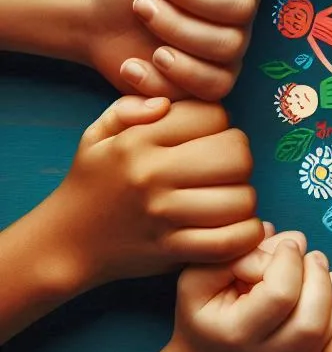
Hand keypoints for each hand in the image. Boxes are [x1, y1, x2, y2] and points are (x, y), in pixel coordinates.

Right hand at [44, 97, 261, 287]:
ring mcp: (164, 215)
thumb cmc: (92, 182)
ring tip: (227, 198)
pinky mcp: (173, 249)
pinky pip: (229, 240)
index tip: (209, 136)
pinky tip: (239, 226)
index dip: (220, 123)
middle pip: (236, 154)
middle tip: (225, 168)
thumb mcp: (98, 135)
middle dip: (239, 158)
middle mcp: (152, 174)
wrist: (65, 242)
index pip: (213, 115)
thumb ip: (129, 107)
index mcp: (138, 141)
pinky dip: (245, 234)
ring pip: (241, 198)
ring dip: (243, 198)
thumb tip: (164, 102)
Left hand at [88, 0, 264, 100]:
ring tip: (139, 8)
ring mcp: (231, 45)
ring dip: (177, 27)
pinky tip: (135, 63)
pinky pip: (213, 86)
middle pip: (242, 8)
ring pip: (227, 47)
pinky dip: (169, 77)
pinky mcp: (213, 78)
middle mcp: (244, 9)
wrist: (103, 7)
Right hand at [168, 232, 331, 351]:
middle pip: (313, 314)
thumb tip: (281, 235)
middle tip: (309, 255)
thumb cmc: (202, 318)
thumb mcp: (197, 281)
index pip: (280, 294)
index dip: (288, 260)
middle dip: (317, 274)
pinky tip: (324, 287)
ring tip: (316, 269)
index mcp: (238, 334)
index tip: (284, 244)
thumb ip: (235, 254)